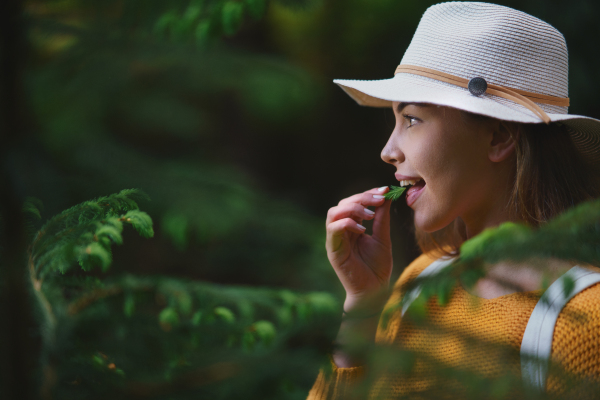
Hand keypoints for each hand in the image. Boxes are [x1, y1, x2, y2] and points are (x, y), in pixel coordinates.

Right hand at [326, 187, 392, 313]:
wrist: (374, 291)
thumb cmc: (377, 268)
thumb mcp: (383, 238)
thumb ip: (382, 218)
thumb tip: (386, 197)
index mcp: (352, 227)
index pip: (354, 202)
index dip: (368, 194)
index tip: (384, 190)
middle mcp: (341, 231)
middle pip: (342, 203)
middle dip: (362, 198)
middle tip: (379, 200)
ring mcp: (335, 240)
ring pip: (333, 212)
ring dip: (352, 208)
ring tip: (370, 215)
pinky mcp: (333, 250)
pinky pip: (333, 229)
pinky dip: (346, 224)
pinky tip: (362, 230)